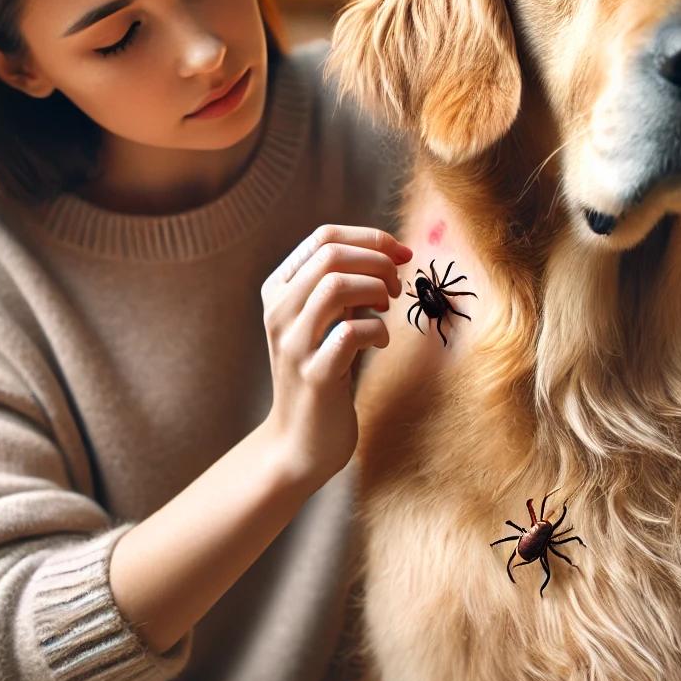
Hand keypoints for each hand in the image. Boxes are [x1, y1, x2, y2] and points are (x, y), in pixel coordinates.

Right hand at [259, 224, 412, 486]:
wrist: (299, 442)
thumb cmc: (323, 371)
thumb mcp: (326, 320)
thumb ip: (347, 285)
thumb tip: (392, 251)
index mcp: (279, 290)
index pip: (323, 237)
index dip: (370, 237)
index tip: (401, 253)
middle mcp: (279, 312)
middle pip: (331, 255)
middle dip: (377, 261)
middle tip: (396, 286)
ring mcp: (293, 344)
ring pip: (335, 286)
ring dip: (375, 290)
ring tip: (387, 308)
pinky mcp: (314, 375)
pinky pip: (350, 334)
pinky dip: (377, 331)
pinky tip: (381, 343)